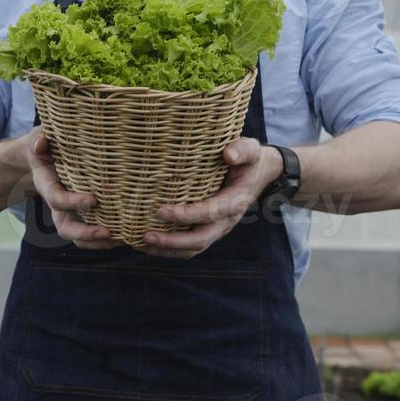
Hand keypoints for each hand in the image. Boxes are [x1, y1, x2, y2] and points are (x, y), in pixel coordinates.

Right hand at [21, 129, 124, 249]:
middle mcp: (58, 205)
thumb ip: (38, 142)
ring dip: (100, 242)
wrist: (44, 159)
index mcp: (47, 186)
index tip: (93, 200)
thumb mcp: (38, 139)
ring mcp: (71, 213)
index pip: (57, 199)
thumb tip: (41, 143)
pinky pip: (93, 233)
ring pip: (80, 237)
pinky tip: (129, 234)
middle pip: (66, 228)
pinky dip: (108, 239)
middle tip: (107, 232)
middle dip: (85, 233)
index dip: (73, 202)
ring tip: (123, 239)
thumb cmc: (46, 147)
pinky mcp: (85, 214)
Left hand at [135, 137, 281, 259]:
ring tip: (140, 243)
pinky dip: (168, 250)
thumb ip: (242, 150)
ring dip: (166, 250)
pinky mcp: (208, 230)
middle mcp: (226, 221)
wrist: (258, 174)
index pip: (210, 212)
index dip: (186, 215)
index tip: (160, 210)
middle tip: (145, 235)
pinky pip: (188, 247)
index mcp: (235, 202)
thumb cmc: (249, 160)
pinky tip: (147, 244)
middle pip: (199, 240)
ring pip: (192, 249)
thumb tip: (228, 154)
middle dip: (171, 241)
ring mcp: (217, 229)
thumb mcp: (251, 150)